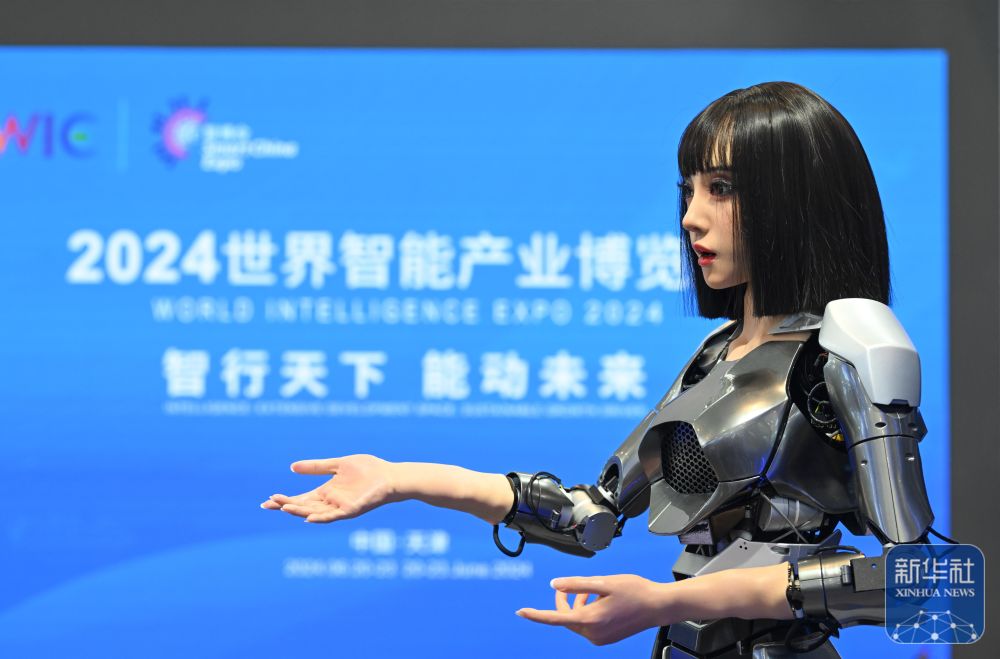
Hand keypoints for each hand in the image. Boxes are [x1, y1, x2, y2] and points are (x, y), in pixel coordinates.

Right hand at [260, 454, 398, 522]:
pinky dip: (321, 518)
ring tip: (283, 507)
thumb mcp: (338, 464)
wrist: (390, 476)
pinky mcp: (351, 510)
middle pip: (303, 506)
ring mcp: (340, 507)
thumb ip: (316, 467)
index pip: (300, 498)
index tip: (267, 500)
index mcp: (326, 492)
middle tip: (268, 504)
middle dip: (285, 506)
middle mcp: (330, 502)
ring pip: (314, 512)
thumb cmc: (367, 469)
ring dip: (299, 511)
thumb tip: (292, 467)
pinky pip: (333, 517)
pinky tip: (309, 518)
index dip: (284, 500)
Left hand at [515, 574, 671, 645]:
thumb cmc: (635, 591)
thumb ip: (577, 584)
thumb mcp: (604, 582)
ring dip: (579, 605)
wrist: (658, 606)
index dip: (536, 615)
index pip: (556, 618)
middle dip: (566, 601)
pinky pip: (587, 626)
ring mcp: (599, 639)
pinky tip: (601, 602)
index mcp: (590, 620)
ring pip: (577, 621)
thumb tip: (554, 585)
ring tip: (594, 592)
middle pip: (566, 617)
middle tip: (574, 586)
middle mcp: (593, 633)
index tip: (521, 612)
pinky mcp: (605, 639)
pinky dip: (588, 612)